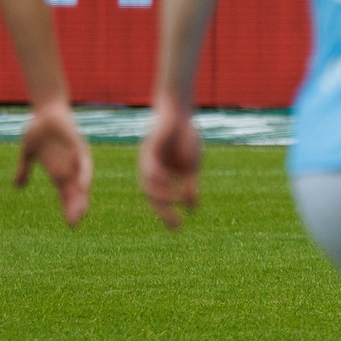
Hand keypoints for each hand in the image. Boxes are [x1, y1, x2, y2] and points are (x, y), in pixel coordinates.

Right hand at [16, 100, 92, 226]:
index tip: (72, 226)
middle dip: (75, 208)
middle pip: (74, 192)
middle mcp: (70, 167)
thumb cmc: (38, 130)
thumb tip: (18, 187)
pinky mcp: (78, 146)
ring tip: (81, 211)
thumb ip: (24, 170)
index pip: (66, 195)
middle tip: (74, 225)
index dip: (69, 209)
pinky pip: (84, 163)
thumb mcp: (28, 153)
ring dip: (81, 195)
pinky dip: (84, 174)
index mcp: (58, 171)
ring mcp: (75, 157)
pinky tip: (83, 186)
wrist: (45, 110)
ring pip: (81, 181)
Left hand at [138, 100, 201, 228]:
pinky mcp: (148, 149)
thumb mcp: (191, 166)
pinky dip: (158, 177)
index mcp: (162, 177)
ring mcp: (148, 161)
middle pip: (153, 197)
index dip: (168, 215)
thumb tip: (192, 210)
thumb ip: (190, 186)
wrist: (179, 112)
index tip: (178, 229)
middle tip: (175, 225)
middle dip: (163, 211)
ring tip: (173, 202)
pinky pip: (149, 167)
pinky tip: (169, 181)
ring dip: (161, 195)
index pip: (162, 201)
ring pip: (148, 185)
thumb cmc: (185, 137)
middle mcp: (151, 172)